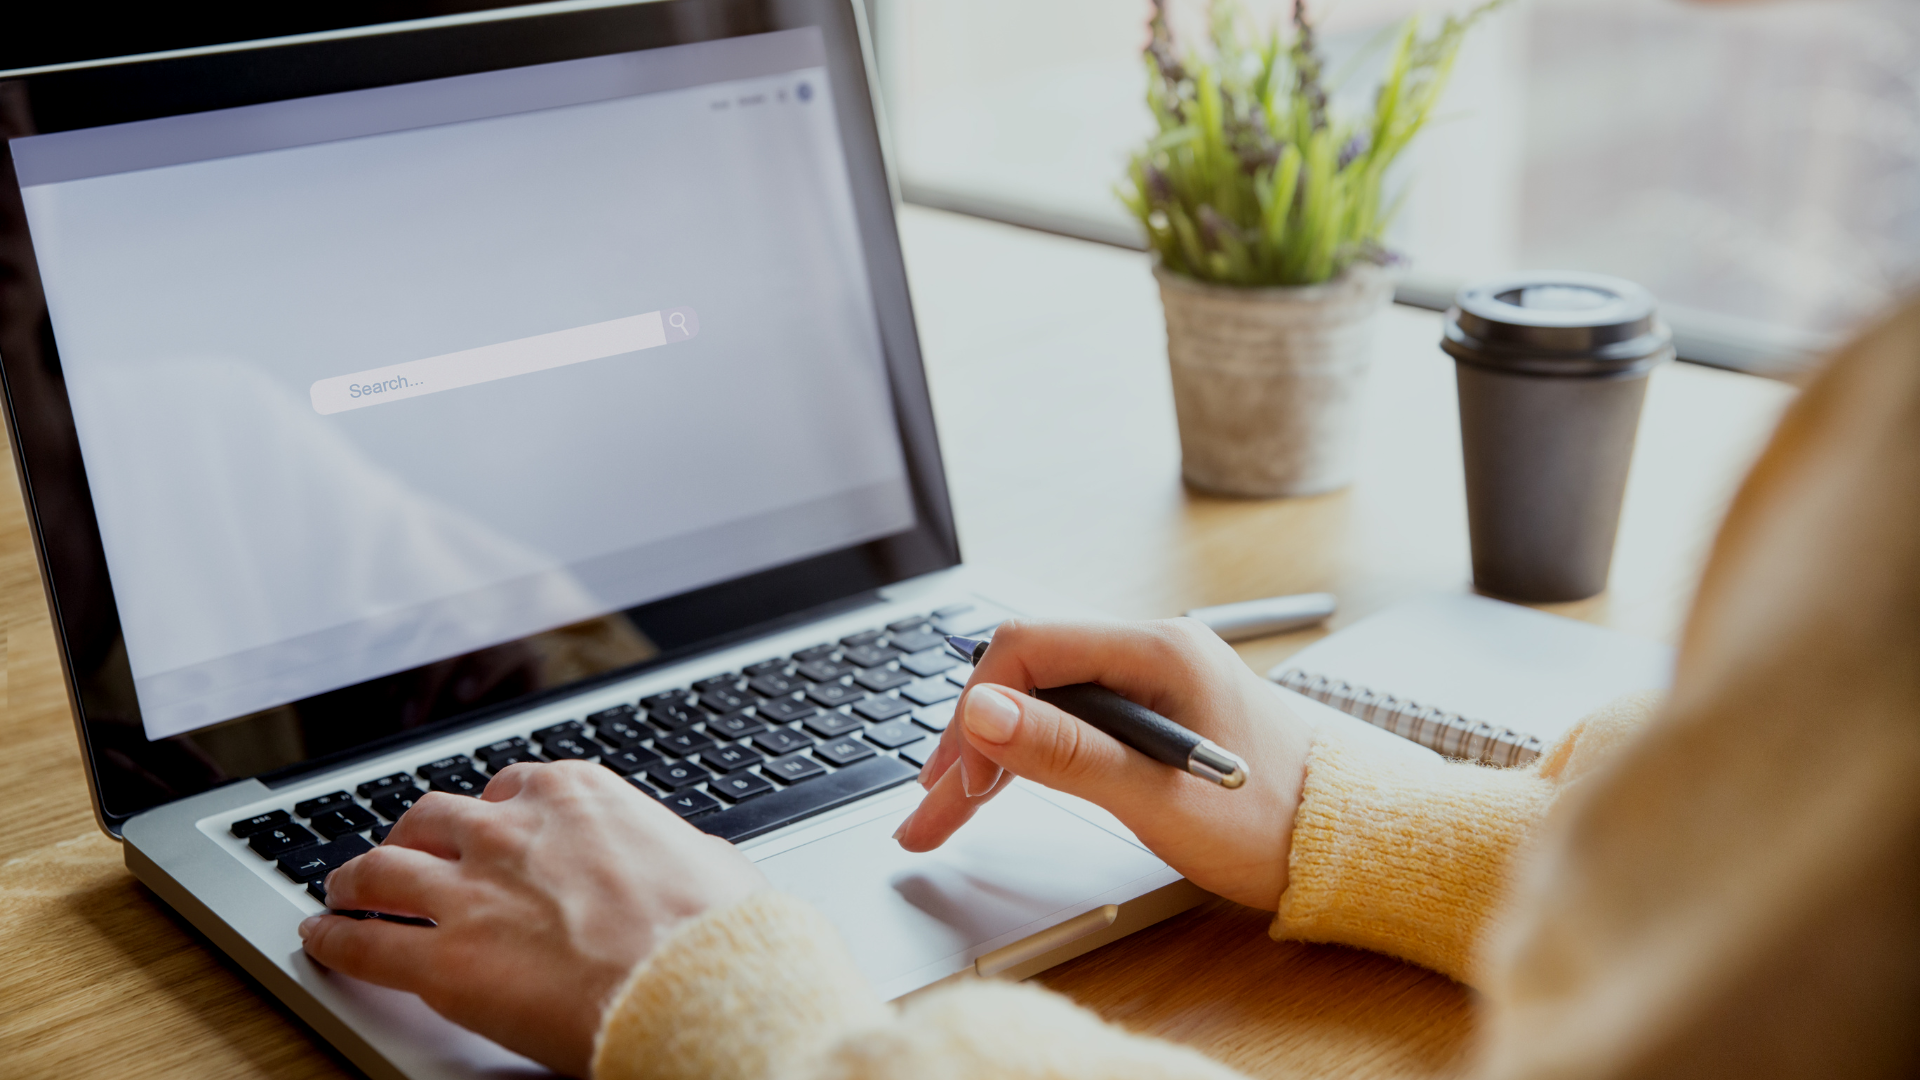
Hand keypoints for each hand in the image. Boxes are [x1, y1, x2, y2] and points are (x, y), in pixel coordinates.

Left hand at [299, 761, 766, 1076]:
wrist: (698, 985)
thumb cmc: (716, 932)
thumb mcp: (709, 861)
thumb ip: (677, 852)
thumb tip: (697, 860)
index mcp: (577, 795)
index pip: (511, 787)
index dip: (491, 813)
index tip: (486, 827)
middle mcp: (512, 828)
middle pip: (433, 817)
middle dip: (413, 835)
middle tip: (405, 855)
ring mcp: (470, 890)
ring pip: (381, 867)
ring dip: (357, 877)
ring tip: (343, 889)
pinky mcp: (443, 960)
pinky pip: (364, 943)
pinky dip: (334, 939)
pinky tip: (321, 940)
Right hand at [896, 618, 1311, 909]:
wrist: (1350, 845)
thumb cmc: (1272, 823)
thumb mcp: (1158, 797)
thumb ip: (1066, 753)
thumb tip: (981, 712)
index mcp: (1155, 650)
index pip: (1026, 649)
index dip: (975, 710)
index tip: (955, 779)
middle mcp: (1151, 651)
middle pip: (1025, 677)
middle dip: (969, 743)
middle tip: (928, 813)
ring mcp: (1152, 680)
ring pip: (1042, 702)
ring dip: (991, 755)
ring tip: (944, 814)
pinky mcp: (1154, 713)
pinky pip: (1071, 720)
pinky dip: (1030, 756)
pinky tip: (998, 790)